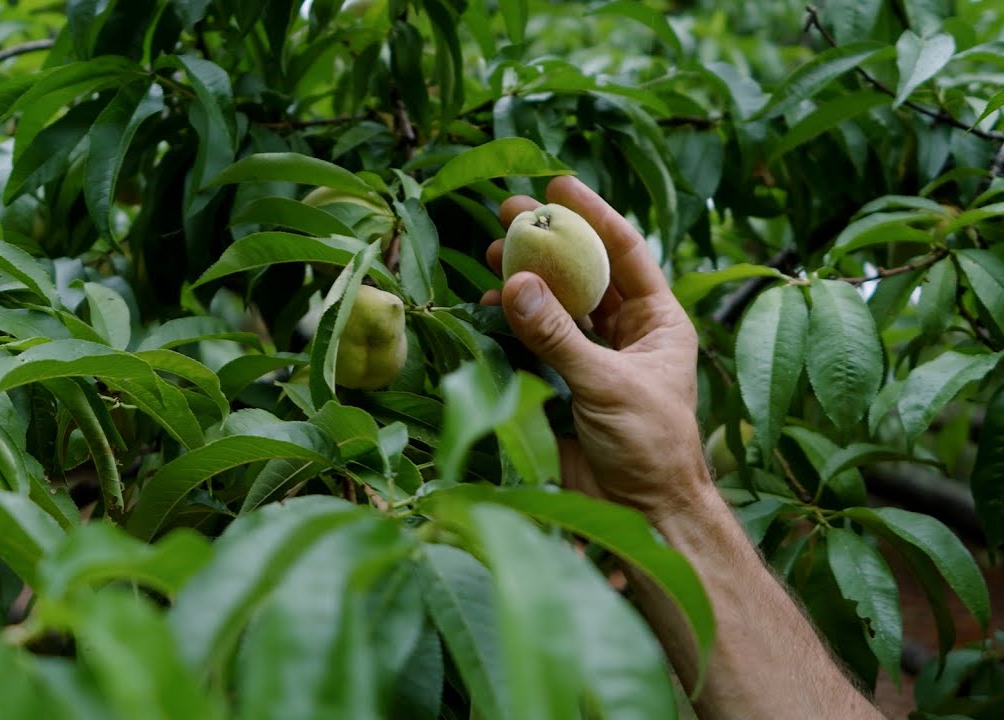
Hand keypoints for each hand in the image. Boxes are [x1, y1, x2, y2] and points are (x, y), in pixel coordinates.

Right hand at [483, 176, 710, 519]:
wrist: (643, 515)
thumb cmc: (650, 447)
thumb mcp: (608, 384)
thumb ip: (558, 336)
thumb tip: (514, 283)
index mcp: (659, 323)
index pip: (626, 253)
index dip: (593, 215)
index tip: (557, 184)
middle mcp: (627, 333)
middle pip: (585, 273)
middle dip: (549, 241)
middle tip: (509, 210)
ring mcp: (593, 359)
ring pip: (556, 306)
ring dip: (527, 280)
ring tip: (493, 252)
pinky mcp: (564, 386)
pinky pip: (535, 343)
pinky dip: (512, 324)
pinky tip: (490, 305)